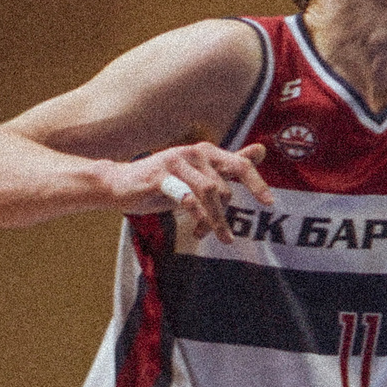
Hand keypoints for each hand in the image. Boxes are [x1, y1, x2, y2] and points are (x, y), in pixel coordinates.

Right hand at [119, 142, 270, 243]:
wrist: (116, 184)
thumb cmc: (163, 181)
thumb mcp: (199, 175)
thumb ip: (229, 164)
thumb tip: (262, 150)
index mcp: (207, 152)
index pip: (240, 165)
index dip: (257, 184)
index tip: (269, 204)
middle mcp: (194, 153)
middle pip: (224, 187)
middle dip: (224, 215)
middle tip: (221, 236)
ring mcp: (175, 162)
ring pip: (208, 193)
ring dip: (213, 219)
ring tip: (210, 236)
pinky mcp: (158, 176)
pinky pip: (185, 197)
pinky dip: (197, 214)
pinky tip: (199, 230)